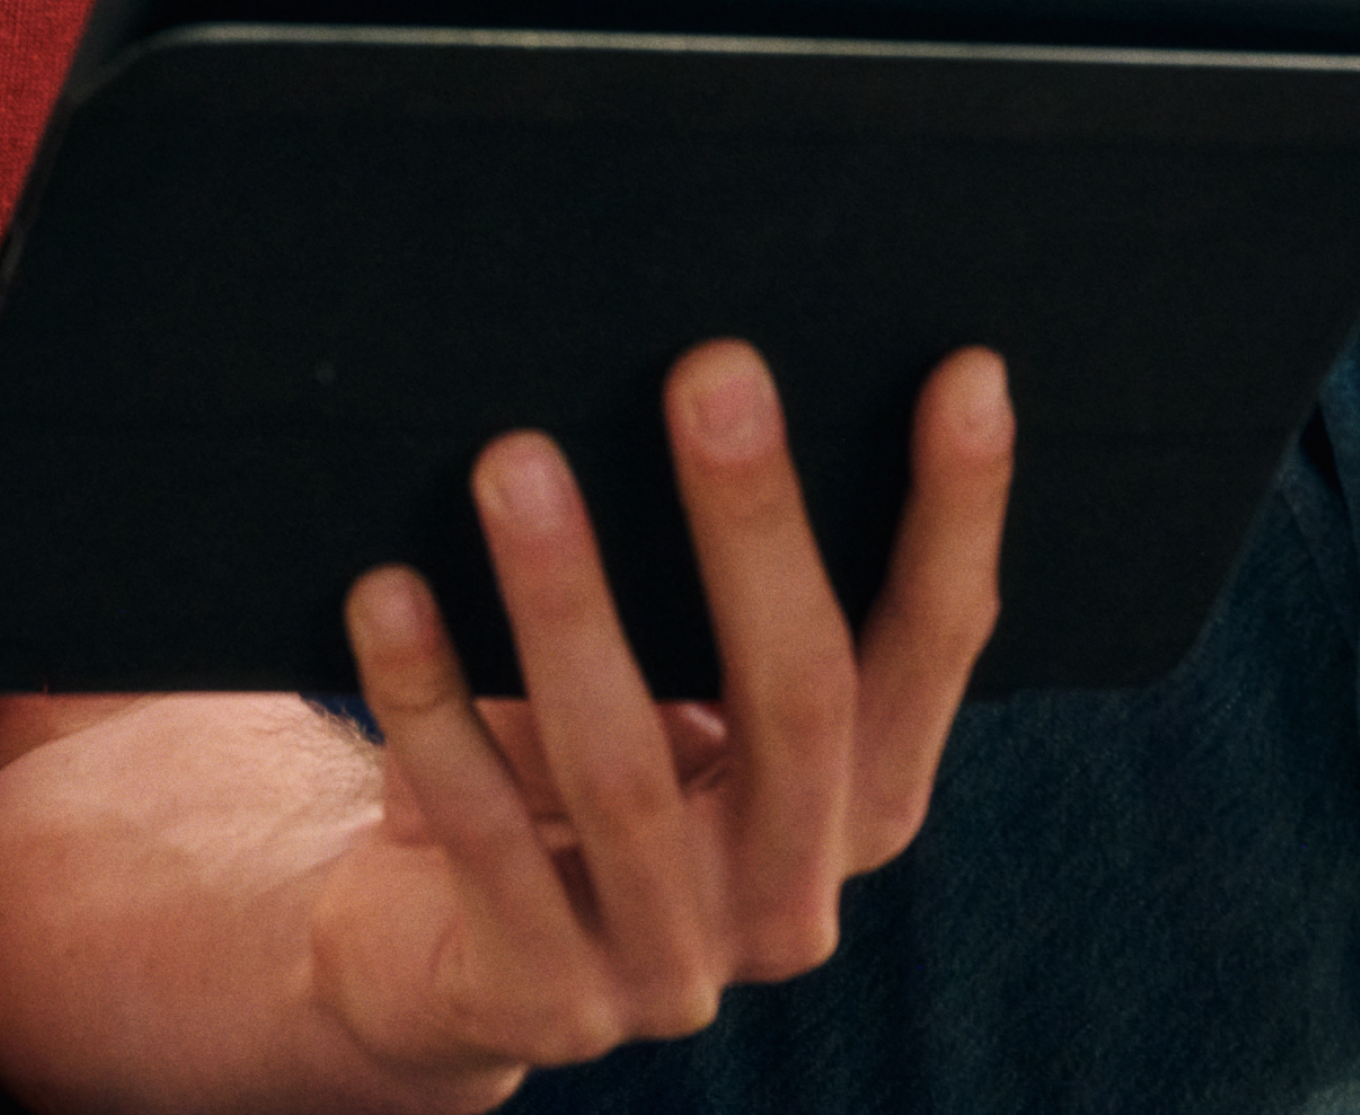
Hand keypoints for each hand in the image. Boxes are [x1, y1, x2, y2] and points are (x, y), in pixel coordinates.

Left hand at [305, 341, 1011, 1095]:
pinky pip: (482, 837)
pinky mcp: (543, 1000)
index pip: (933, 648)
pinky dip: (434, 705)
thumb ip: (704, 586)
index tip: (971, 372)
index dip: (959, 518)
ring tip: (514, 457)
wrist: (438, 955)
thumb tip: (706, 359)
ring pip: (624, 770)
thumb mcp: (666, 685)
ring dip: (565, 599)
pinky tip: (388, 592)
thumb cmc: (569, 757)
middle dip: (756, 522)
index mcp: (859, 803)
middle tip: (716, 367)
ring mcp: (673, 965)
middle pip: (799, 698)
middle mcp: (791, 895)